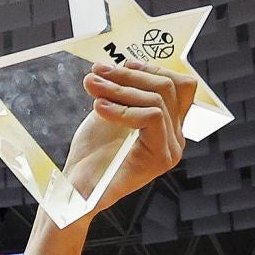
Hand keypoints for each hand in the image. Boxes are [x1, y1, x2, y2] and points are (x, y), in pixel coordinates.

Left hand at [66, 61, 197, 215]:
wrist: (76, 192)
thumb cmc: (89, 156)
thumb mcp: (109, 115)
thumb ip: (122, 93)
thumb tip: (119, 63)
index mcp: (169, 126)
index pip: (179, 87)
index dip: (152, 70)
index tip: (121, 63)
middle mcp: (176, 137)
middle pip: (169, 88)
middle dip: (130, 74)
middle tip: (98, 71)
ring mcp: (172, 149)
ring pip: (157, 100)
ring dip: (119, 88)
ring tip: (91, 86)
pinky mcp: (161, 158)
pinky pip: (150, 117)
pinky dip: (122, 108)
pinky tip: (98, 106)